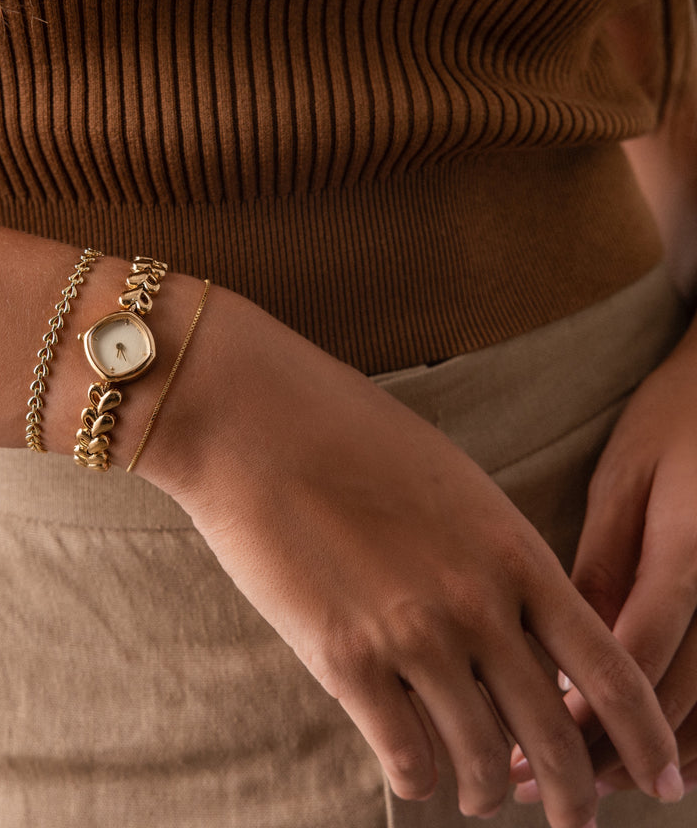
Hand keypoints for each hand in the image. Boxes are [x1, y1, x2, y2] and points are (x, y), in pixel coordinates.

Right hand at [138, 287, 680, 827]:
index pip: (610, 667)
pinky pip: (404, 757)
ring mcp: (412, 636)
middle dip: (575, 793)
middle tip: (574, 816)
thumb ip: (492, 554)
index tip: (661, 776)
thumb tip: (511, 623)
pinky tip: (411, 770)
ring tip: (478, 795)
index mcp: (513, 551)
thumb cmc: (348, 434)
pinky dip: (416, 779)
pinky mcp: (344, 660)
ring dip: (485, 792)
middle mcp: (477, 604)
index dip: (646, 735)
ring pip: (480, 761)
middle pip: (555, 733)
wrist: (256, 422)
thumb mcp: (450, 483)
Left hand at [512, 318, 696, 799]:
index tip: (526, 749)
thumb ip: (603, 561)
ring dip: (650, 754)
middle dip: (603, 749)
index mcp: (689, 552)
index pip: (633, 655)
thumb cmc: (676, 425)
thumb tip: (564, 640)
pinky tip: (665, 757)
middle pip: (673, 697)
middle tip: (540, 783)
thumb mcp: (626, 481)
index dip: (581, 713)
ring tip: (589, 783)